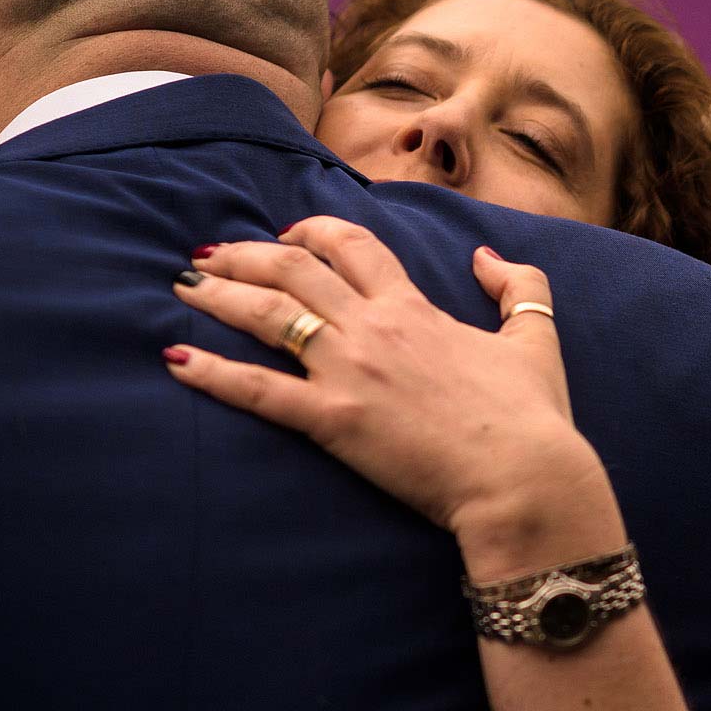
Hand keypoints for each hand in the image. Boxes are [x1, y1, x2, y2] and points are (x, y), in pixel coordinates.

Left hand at [163, 216, 624, 571]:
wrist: (522, 478)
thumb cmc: (533, 416)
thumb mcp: (536, 338)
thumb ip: (517, 286)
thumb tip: (485, 256)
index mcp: (415, 307)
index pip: (351, 246)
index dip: (310, 231)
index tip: (283, 236)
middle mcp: (374, 329)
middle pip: (293, 270)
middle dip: (243, 255)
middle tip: (208, 256)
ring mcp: (349, 373)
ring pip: (267, 316)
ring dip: (217, 296)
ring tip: (181, 287)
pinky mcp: (333, 422)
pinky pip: (258, 391)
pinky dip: (212, 373)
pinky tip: (174, 360)